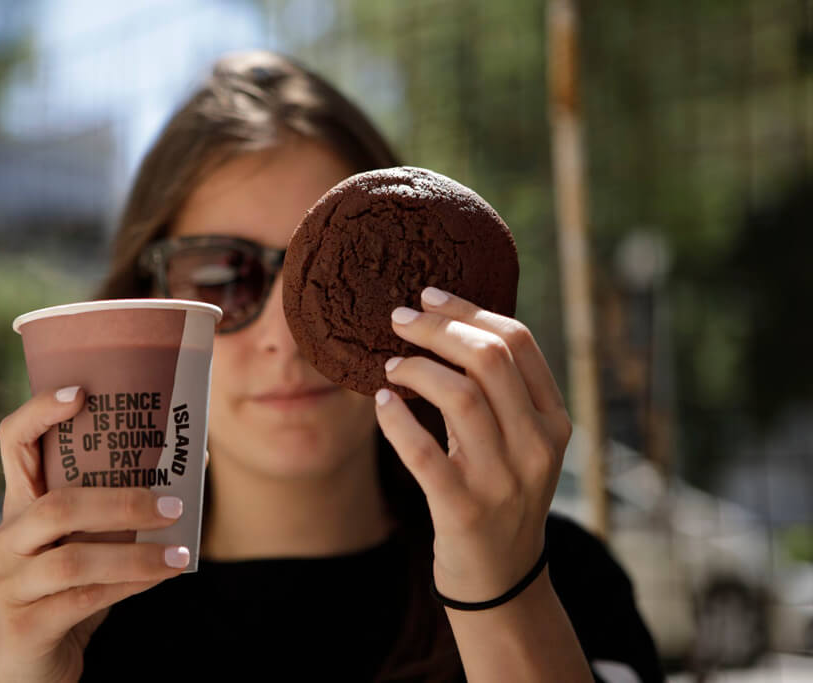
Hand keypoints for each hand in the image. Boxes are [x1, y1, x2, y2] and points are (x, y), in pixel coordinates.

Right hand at [0, 387, 190, 682]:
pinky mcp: (24, 625)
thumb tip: (190, 464)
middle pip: (57, 505)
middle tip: (175, 504)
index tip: (82, 393)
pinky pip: (85, 599)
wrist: (38, 665)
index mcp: (18, 506)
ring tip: (181, 551)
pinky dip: (132, 585)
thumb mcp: (86, 541)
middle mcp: (4, 538)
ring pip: (74, 559)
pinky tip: (165, 576)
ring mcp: (8, 583)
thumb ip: (114, 509)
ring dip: (137, 554)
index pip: (12, 443)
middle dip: (123, 501)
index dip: (39, 413)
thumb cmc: (71, 589)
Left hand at [374, 287, 571, 604]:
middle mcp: (536, 445)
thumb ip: (501, 391)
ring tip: (391, 364)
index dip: (469, 310)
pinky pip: (424, 453)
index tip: (429, 295)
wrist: (502, 576)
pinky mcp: (464, 509)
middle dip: (438, 329)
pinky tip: (381, 402)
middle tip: (399, 318)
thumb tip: (448, 324)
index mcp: (554, 420)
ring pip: (460, 397)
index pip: (518, 342)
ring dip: (418, 369)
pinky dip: (397, 421)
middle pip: (489, 359)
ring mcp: (503, 479)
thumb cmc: (501, 493)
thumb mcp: (520, 441)